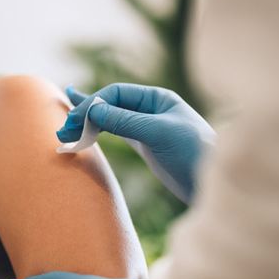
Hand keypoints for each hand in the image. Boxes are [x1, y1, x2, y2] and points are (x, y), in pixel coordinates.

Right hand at [56, 83, 215, 202]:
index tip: (76, 121)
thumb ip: (124, 120)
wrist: (215, 185)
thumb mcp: (158, 133)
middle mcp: (150, 108)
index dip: (93, 105)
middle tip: (63, 129)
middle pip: (109, 104)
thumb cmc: (194, 153)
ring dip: (87, 124)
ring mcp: (146, 126)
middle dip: (85, 114)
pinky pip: (115, 132)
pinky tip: (83, 130)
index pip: (116, 94)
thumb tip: (92, 109)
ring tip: (64, 131)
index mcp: (157, 98)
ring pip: (109, 118)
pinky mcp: (145, 144)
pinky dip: (98, 132)